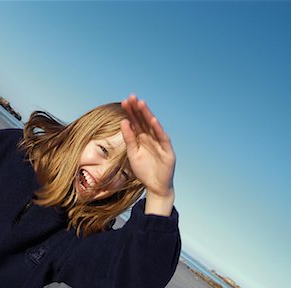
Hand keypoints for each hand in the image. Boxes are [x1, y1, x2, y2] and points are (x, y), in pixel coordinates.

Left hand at [121, 95, 175, 215]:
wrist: (155, 187)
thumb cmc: (144, 170)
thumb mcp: (132, 154)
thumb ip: (129, 138)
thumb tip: (123, 121)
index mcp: (142, 138)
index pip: (136, 122)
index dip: (131, 112)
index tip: (124, 102)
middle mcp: (151, 138)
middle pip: (144, 121)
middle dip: (138, 109)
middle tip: (132, 97)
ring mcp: (160, 143)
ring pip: (153, 127)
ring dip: (147, 115)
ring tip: (141, 104)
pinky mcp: (167, 151)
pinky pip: (162, 138)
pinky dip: (158, 129)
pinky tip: (153, 120)